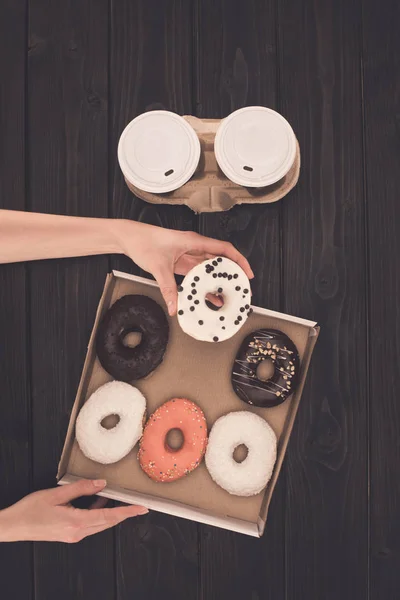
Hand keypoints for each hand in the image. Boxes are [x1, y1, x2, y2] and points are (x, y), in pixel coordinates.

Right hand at [0, 479, 147, 542]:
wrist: (14, 526)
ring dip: (110, 512)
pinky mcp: (69, 534)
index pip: (109, 516)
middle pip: (107, 522)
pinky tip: (98, 501)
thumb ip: (81, 488)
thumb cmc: (31, 510)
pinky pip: (90, 524)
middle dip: (124, 513)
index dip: (127, 512)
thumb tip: (101, 483)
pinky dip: (98, 513)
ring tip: (118, 498)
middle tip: (138, 505)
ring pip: (99, 523)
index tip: (141, 509)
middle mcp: (77, 532)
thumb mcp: (56, 494)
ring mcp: (73, 535)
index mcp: (76, 522)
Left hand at [112, 220, 253, 315]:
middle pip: (221, 259)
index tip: (247, 273)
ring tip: (227, 296)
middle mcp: (194, 247)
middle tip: (241, 288)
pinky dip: (205, 284)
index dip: (239, 260)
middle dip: (233, 273)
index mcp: (194, 241)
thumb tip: (175, 306)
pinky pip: (199, 274)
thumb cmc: (144, 242)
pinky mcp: (182, 263)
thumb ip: (168, 288)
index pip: (224, 249)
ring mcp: (189, 255)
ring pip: (211, 268)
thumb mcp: (158, 266)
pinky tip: (209, 297)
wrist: (130, 238)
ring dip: (219, 281)